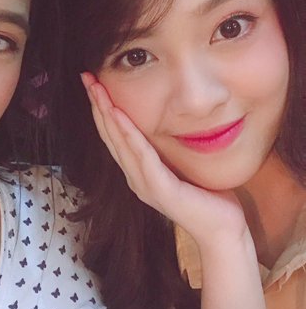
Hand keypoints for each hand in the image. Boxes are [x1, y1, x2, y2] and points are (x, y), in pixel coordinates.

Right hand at [82, 72, 247, 248]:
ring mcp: (144, 184)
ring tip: (96, 90)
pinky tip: (118, 115)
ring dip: (106, 114)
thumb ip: (167, 148)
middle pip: (109, 135)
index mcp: (138, 171)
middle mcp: (135, 177)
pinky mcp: (159, 189)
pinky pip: (141, 156)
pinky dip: (128, 134)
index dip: (101, 109)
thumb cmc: (207, 197)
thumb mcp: (182, 164)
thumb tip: (167, 121)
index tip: (93, 82)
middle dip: (97, 105)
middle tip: (86, 78)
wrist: (222, 230)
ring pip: (119, 142)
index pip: (114, 135)